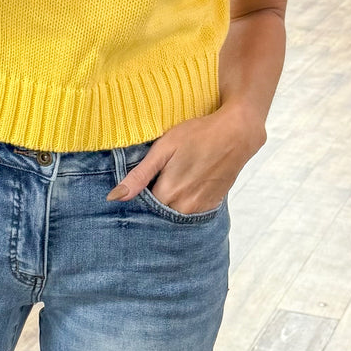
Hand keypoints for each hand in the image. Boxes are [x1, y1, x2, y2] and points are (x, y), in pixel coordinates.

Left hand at [106, 104, 266, 213]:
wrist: (236, 134)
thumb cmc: (197, 134)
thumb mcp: (164, 149)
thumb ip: (139, 175)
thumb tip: (114, 198)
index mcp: (168, 193)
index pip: (141, 208)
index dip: (137, 197)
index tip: (138, 185)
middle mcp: (184, 207)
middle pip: (157, 214)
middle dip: (151, 204)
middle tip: (155, 181)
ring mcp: (200, 208)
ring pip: (173, 216)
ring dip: (167, 205)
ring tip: (170, 183)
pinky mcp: (211, 206)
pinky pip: (189, 214)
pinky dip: (182, 206)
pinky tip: (184, 188)